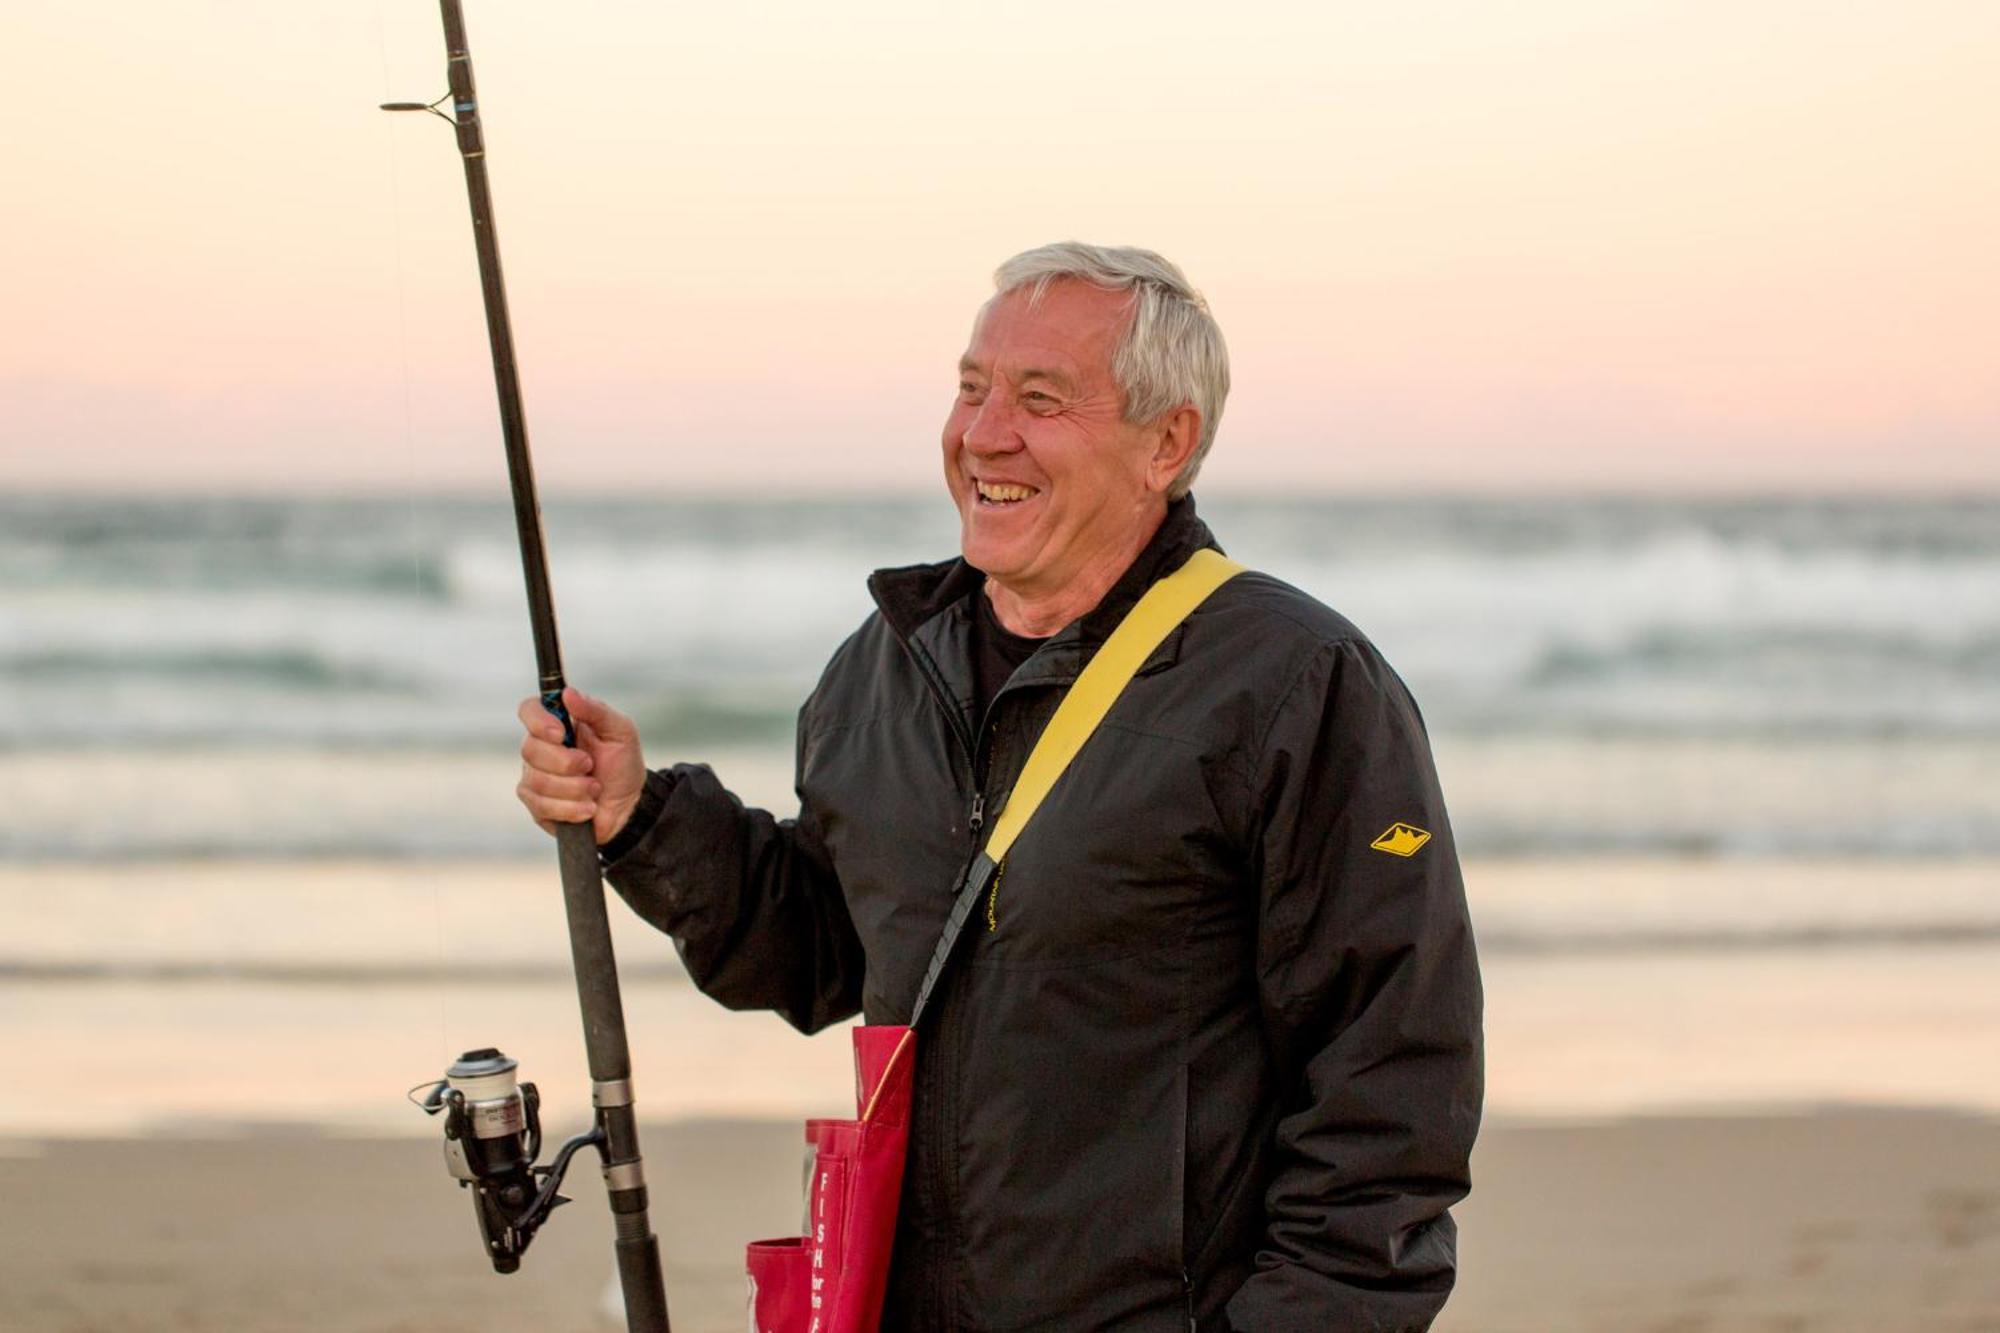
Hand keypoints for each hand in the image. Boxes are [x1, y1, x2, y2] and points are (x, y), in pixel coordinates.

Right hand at [515, 686, 646, 845]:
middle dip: (566, 763)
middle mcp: (541, 747)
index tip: (561, 734)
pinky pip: (540, 805)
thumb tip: (568, 693)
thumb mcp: (620, 731)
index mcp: (558, 723)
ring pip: (537, 780)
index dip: (539, 721)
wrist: (629, 805)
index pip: (529, 710)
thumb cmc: (623, 764)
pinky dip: (570, 808)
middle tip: (590, 765)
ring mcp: (534, 776)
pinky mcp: (536, 804)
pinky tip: (587, 808)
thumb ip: (596, 710)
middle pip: (529, 748)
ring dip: (574, 788)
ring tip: (594, 789)